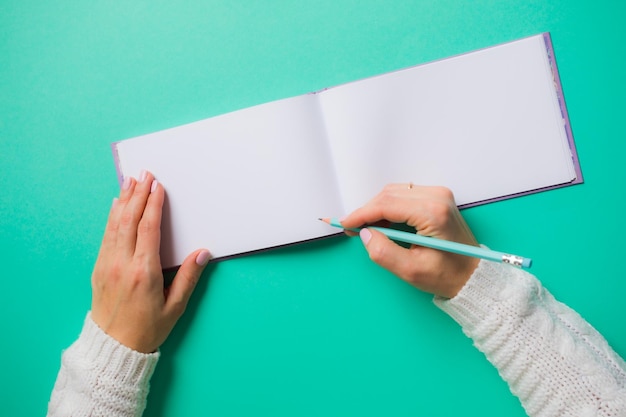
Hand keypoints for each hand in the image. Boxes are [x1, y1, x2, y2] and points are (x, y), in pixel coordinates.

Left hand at [90, 170, 210, 352]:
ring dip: (123, 200)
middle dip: (138, 194)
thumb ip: (188, 278)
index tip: (158, 186)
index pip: (149, 229)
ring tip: (130, 181)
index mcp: (143, 272)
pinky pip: (106, 236)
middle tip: (145, 174)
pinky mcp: (99, 268)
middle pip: (130, 220)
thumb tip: (203, 253)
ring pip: (115, 224)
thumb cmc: (147, 329)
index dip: (154, 204)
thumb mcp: (174, 307)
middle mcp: (122, 264)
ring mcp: (107, 265)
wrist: (112, 347)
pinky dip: (111, 217)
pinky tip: (116, 205)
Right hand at [341, 184, 478, 298]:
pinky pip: (404, 195)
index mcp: (433, 213)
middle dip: (367, 211)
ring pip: (395, 192)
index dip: (361, 214)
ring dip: (377, 208)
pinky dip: (389, 207)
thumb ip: (384, 253)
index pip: (386, 204)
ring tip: (366, 228)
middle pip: (389, 194)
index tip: (344, 224)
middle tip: (353, 229)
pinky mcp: (437, 198)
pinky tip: (382, 223)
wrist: (474, 275)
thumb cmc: (448, 275)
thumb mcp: (412, 271)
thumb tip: (365, 235)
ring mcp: (439, 195)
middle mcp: (437, 197)